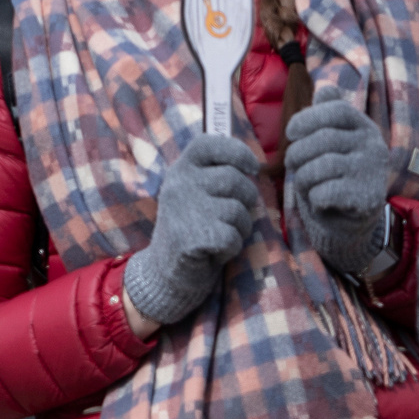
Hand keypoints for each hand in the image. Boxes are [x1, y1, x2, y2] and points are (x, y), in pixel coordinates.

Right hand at [121, 133, 262, 331]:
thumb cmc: (190, 230)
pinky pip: (233, 236)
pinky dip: (231, 248)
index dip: (237, 151)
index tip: (252, 167)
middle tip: (232, 218)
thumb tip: (255, 167)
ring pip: (238, 210)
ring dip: (239, 228)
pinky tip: (214, 251)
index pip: (209, 143)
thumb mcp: (195, 195)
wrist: (163, 274)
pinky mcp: (192, 237)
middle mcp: (179, 184)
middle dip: (246, 200)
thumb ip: (215, 176)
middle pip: (235, 179)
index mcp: (180, 170)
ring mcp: (184, 209)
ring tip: (219, 235)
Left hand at [285, 88, 392, 273]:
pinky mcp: (366, 198)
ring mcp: (372, 171)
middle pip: (322, 139)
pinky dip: (313, 198)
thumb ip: (326, 115)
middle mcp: (373, 144)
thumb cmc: (336, 174)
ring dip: (303, 178)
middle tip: (292, 165)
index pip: (336, 110)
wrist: (353, 218)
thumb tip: (324, 87)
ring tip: (305, 183)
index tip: (290, 132)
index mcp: (364, 126)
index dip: (307, 118)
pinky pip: (324, 192)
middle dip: (297, 153)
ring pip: (320, 167)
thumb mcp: (332, 141)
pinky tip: (319, 200)